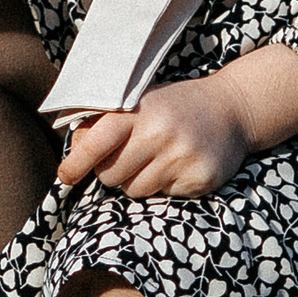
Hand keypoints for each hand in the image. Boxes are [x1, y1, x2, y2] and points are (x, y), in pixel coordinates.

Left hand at [57, 74, 251, 199]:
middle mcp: (159, 132)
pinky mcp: (201, 177)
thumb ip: (104, 120)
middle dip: (112, 172)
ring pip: (135, 191)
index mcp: (137, 110)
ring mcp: (182, 156)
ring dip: (139, 181)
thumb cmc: (172, 106)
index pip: (95, 142)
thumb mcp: (138, 100)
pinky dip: (166, 185)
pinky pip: (165, 196)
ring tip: (157, 158)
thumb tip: (73, 149)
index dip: (75, 163)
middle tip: (130, 157)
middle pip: (110, 175)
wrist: (232, 107)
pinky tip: (179, 164)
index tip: (66, 175)